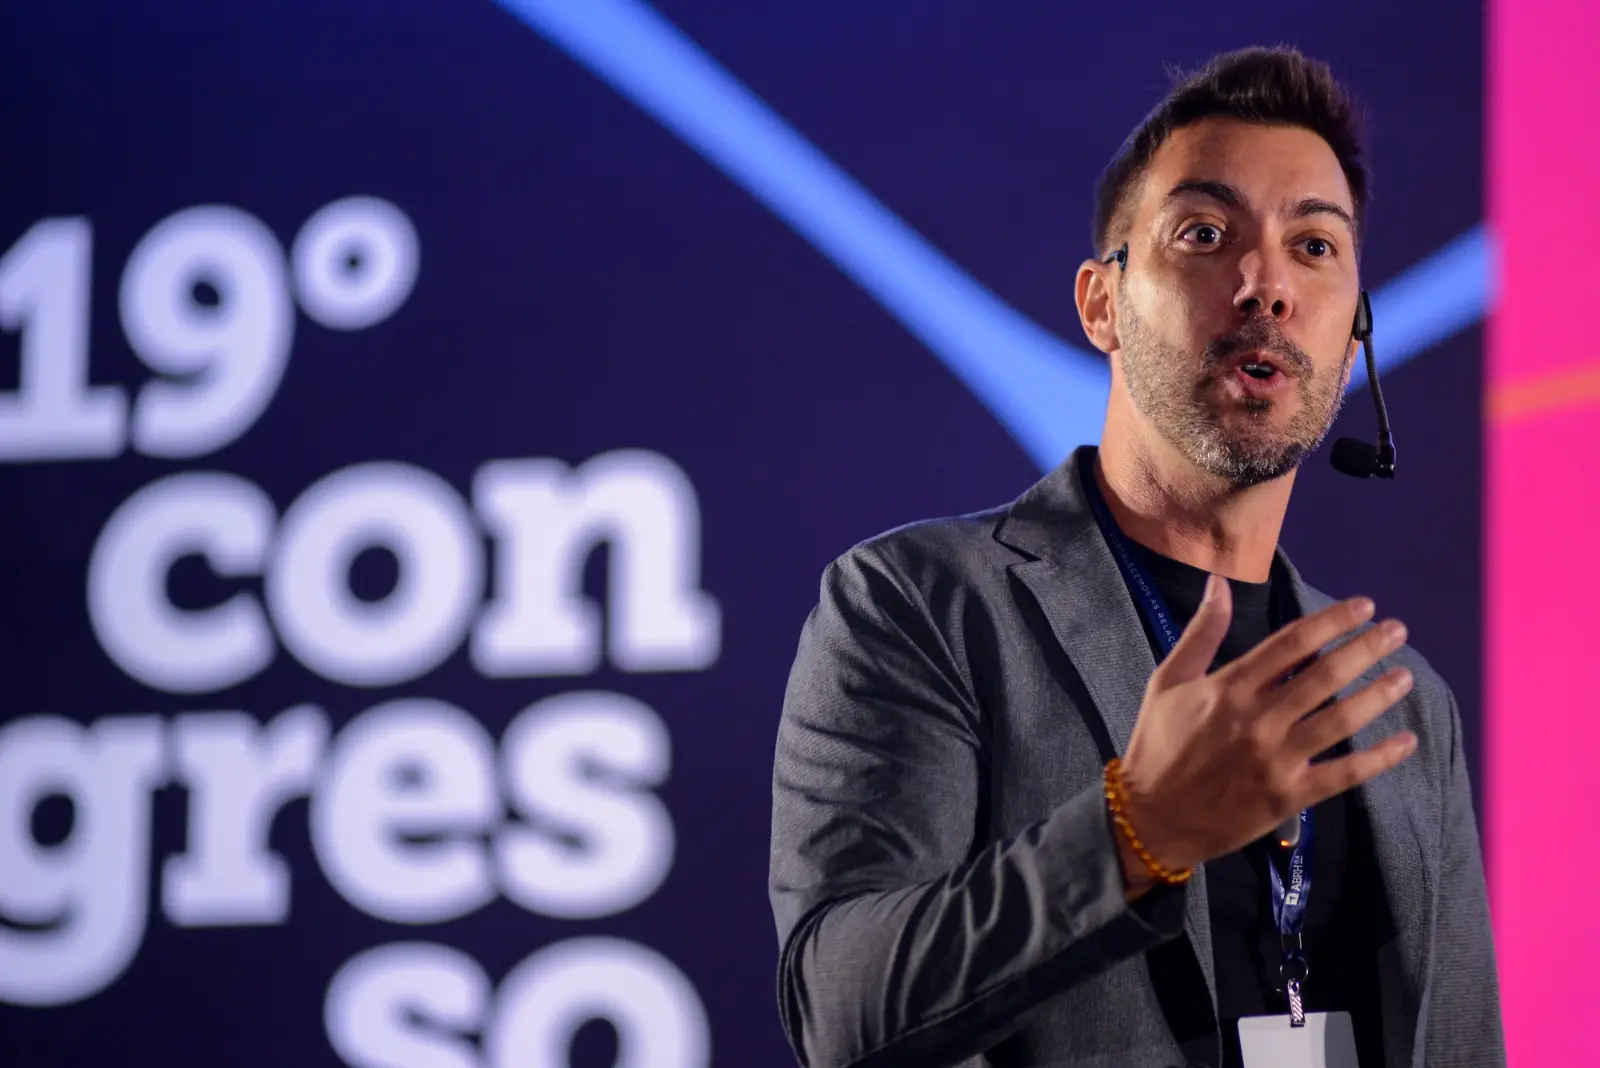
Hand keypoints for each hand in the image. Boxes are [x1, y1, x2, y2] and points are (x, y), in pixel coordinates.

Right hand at [1113, 575, 1416, 897]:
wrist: (1151, 818)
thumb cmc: (1157, 745)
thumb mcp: (1167, 681)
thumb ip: (1201, 632)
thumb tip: (1219, 582)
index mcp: (1230, 687)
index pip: (1293, 643)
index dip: (1333, 621)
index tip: (1364, 606)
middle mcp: (1259, 719)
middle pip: (1325, 675)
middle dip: (1366, 648)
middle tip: (1397, 631)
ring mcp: (1277, 759)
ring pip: (1341, 720)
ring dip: (1378, 695)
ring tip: (1405, 676)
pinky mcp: (1289, 796)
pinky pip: (1344, 774)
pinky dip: (1379, 758)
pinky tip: (1405, 742)